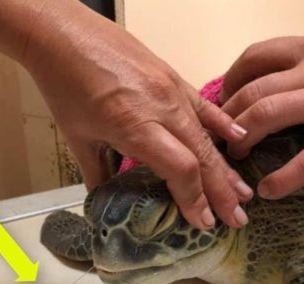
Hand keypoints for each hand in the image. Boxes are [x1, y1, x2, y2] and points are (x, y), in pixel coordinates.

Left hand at [19, 0, 251, 230]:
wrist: (64, 38)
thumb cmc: (65, 87)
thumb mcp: (77, 138)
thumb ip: (96, 172)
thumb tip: (101, 199)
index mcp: (135, 127)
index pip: (180, 169)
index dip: (194, 199)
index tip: (201, 222)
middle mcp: (161, 108)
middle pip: (202, 157)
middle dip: (219, 192)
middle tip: (235, 219)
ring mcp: (170, 90)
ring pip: (207, 134)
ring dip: (225, 166)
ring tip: (242, 193)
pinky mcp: (172, 77)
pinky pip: (203, 106)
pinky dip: (222, 124)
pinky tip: (238, 139)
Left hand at [220, 36, 303, 198]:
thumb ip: (293, 76)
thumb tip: (239, 96)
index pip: (256, 58)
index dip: (231, 83)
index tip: (222, 105)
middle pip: (252, 89)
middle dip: (227, 119)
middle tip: (222, 141)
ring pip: (266, 111)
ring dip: (241, 138)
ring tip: (238, 157)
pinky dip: (281, 178)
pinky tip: (268, 189)